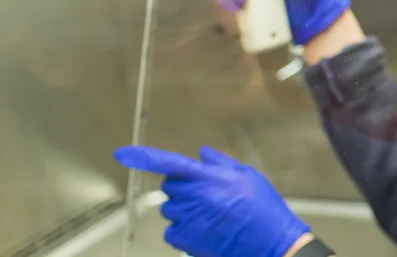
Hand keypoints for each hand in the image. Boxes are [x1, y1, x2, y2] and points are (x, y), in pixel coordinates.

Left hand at [114, 145, 308, 256]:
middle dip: (183, 187)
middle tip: (208, 195)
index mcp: (209, 177)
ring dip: (184, 209)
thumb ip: (222, 163)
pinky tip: (205, 230)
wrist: (271, 243)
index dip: (146, 157)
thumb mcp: (249, 177)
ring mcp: (188, 219)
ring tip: (210, 216)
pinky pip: (172, 230)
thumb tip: (202, 154)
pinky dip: (183, 229)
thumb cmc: (264, 209)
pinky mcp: (185, 240)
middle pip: (171, 186)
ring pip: (171, 209)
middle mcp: (194, 197)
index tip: (124, 154)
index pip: (171, 164)